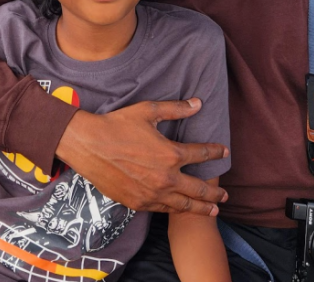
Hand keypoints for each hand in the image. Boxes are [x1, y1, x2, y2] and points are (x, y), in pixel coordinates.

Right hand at [54, 100, 228, 214]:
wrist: (88, 146)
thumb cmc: (116, 125)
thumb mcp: (147, 111)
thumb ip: (176, 109)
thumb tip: (198, 103)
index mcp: (171, 154)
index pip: (201, 154)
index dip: (215, 152)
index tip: (224, 151)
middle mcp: (166, 178)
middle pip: (199, 188)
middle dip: (215, 191)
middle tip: (225, 193)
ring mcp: (152, 194)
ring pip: (184, 205)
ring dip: (202, 207)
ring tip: (214, 209)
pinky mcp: (138, 203)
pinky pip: (163, 209)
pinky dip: (176, 209)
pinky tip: (181, 208)